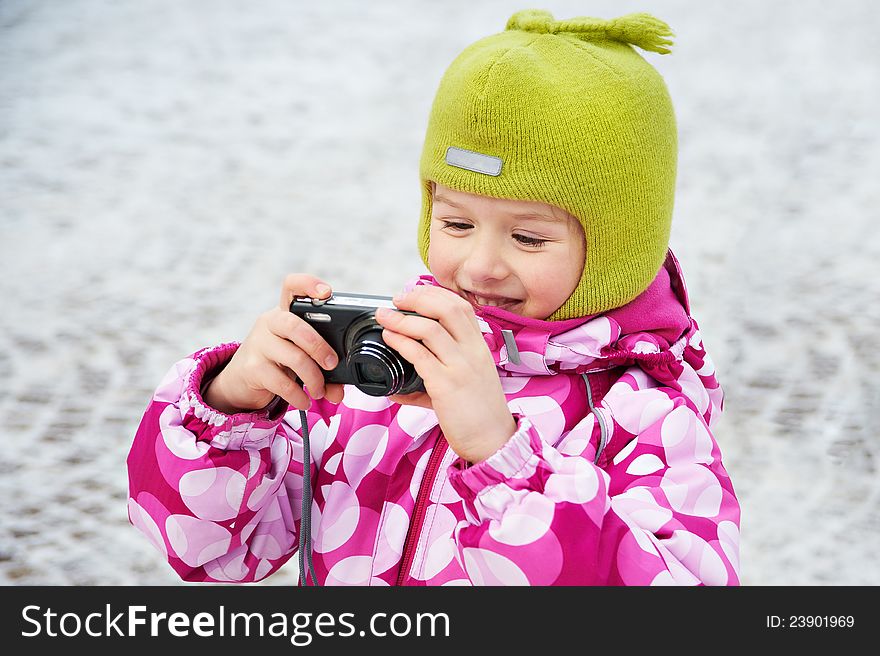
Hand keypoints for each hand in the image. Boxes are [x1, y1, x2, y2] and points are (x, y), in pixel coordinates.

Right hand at [202, 274, 344, 412]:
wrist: (239, 380)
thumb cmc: (277, 361)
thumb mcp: (298, 356)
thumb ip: (320, 367)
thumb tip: (339, 390)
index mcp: (284, 312)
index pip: (291, 286)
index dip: (308, 284)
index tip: (326, 293)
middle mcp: (269, 323)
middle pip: (295, 324)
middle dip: (319, 346)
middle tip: (331, 364)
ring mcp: (258, 344)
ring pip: (293, 357)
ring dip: (314, 378)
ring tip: (319, 391)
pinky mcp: (252, 368)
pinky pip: (282, 383)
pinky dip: (299, 395)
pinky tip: (304, 401)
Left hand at [375, 286, 515, 463]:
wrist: (494, 442)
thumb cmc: (479, 415)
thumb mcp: (466, 386)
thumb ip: (435, 380)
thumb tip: (398, 390)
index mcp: (480, 347)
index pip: (461, 307)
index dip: (435, 295)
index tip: (414, 294)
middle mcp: (473, 352)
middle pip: (447, 308)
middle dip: (418, 297)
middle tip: (396, 299)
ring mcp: (461, 367)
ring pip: (430, 328)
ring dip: (402, 318)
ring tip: (384, 317)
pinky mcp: (446, 385)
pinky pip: (420, 355)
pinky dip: (400, 342)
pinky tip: (389, 339)